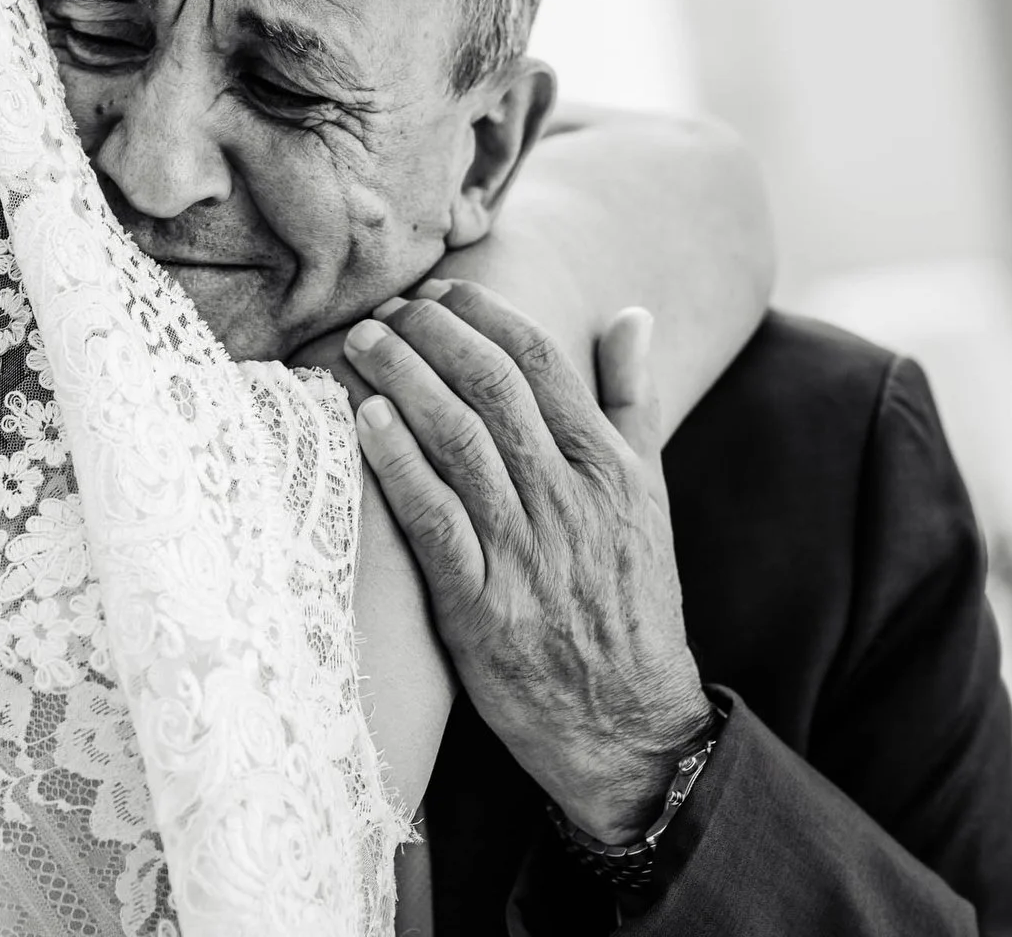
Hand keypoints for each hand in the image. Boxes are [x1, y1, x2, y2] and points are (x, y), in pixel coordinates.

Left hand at [343, 280, 713, 843]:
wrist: (626, 721)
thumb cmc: (629, 598)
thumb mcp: (648, 495)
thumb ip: (634, 401)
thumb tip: (630, 314)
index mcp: (608, 467)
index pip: (541, 364)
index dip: (485, 316)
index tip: (439, 291)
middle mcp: (569, 501)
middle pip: (492, 391)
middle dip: (433, 337)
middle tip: (386, 309)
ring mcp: (525, 554)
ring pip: (459, 443)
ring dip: (405, 382)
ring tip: (363, 343)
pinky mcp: (483, 608)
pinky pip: (436, 522)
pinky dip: (401, 467)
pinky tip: (366, 422)